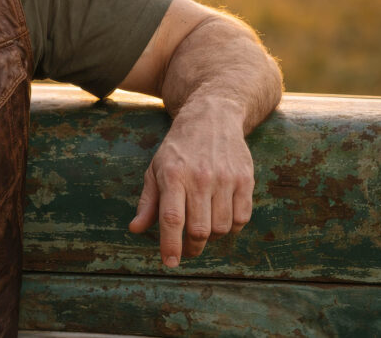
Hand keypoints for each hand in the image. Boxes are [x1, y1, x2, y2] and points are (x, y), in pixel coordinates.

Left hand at [127, 100, 254, 266]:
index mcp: (173, 175)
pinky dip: (231, 226)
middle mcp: (200, 177)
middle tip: (188, 249)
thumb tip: (136, 229)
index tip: (170, 263)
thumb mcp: (155, 169)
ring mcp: (225, 178)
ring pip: (221, 228)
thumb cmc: (178, 148)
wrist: (212, 117)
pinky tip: (221, 217)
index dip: (170, 245)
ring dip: (212, 236)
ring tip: (204, 227)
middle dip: (192, 247)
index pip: (172, 218)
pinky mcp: (245, 179)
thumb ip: (147, 201)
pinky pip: (241, 218)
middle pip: (199, 229)